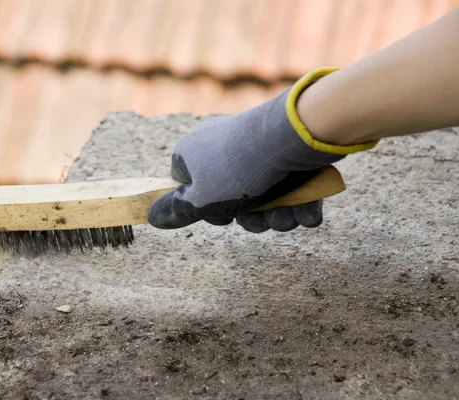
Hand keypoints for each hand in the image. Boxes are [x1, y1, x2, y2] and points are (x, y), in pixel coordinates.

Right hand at [147, 68, 376, 231]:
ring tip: (285, 214)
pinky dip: (301, 204)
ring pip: (266, 198)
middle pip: (233, 198)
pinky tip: (306, 209)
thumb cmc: (237, 171)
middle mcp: (224, 149)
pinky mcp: (288, 153)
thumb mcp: (199, 200)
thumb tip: (152, 217)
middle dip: (251, 218)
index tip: (220, 214)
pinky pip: (292, 188)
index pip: (189, 186)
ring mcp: (257, 150)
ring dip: (277, 216)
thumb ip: (176, 210)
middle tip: (259, 218)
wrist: (289, 139)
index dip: (205, 208)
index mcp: (194, 154)